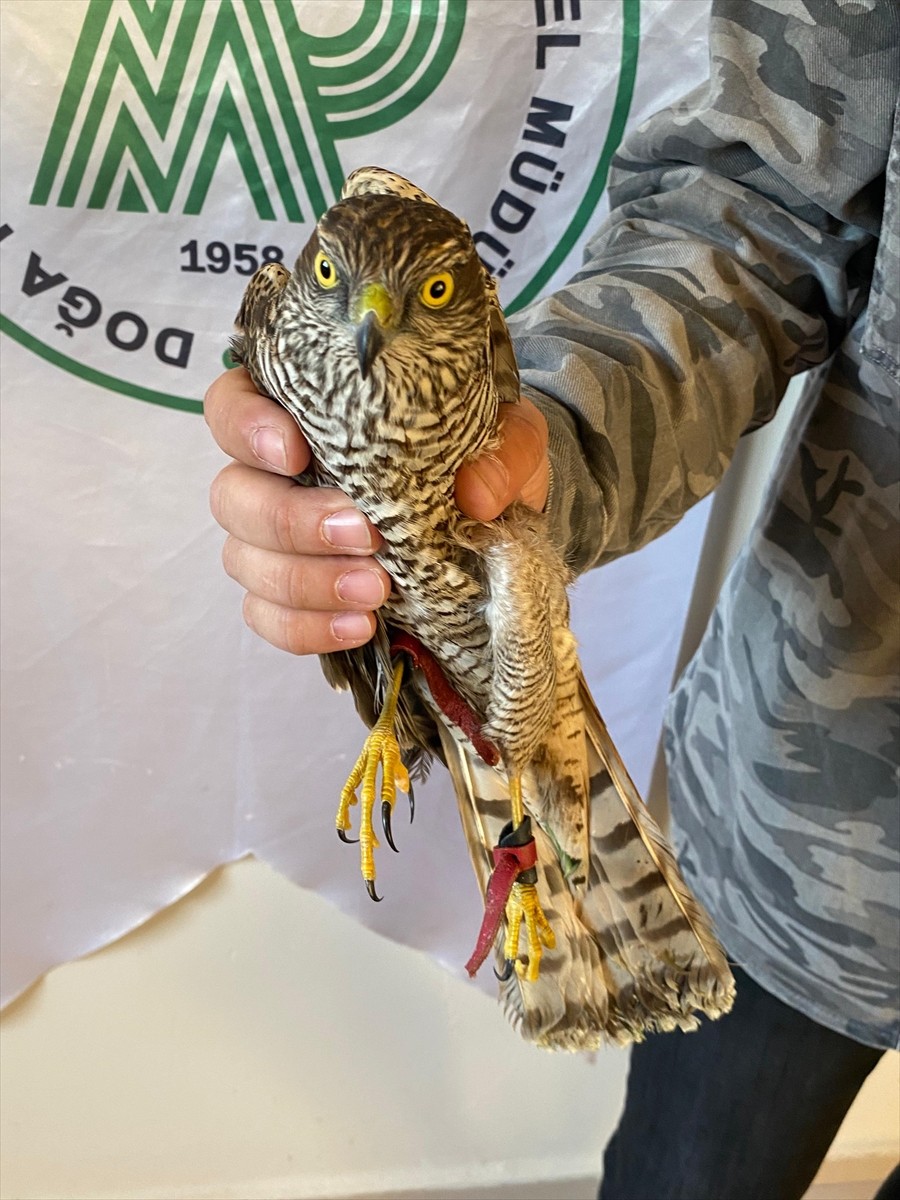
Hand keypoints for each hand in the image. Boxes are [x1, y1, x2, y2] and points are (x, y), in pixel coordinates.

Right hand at [205, 368, 548, 654]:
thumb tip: (476, 492)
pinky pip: (268, 619)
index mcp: (302, 414)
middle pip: (232, 495)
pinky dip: (308, 628)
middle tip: (365, 536)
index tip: (296, 452)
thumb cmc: (478, 460)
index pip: (232, 405)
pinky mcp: (293, 598)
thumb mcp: (511, 439)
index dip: (247, 428)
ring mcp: (276, 542)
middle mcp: (273, 475)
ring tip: (376, 592)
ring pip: (245, 562)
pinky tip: (360, 627)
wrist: (493, 526)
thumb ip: (504, 450)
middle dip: (290, 521)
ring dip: (306, 582)